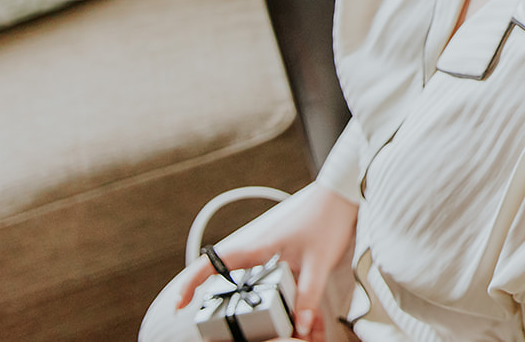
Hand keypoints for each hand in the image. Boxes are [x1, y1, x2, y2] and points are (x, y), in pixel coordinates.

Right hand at [174, 182, 358, 341]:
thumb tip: (298, 328)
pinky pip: (277, 283)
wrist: (344, 196)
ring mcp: (273, 254)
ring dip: (264, 307)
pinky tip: (298, 316)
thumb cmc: (327, 219)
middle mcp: (261, 252)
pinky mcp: (288, 257)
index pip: (214, 263)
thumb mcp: (318, 263)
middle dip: (232, 307)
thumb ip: (308, 296)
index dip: (192, 282)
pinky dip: (283, 300)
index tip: (181, 303)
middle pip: (234, 282)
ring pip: (257, 286)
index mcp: (259, 249)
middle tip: (238, 329)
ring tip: (276, 327)